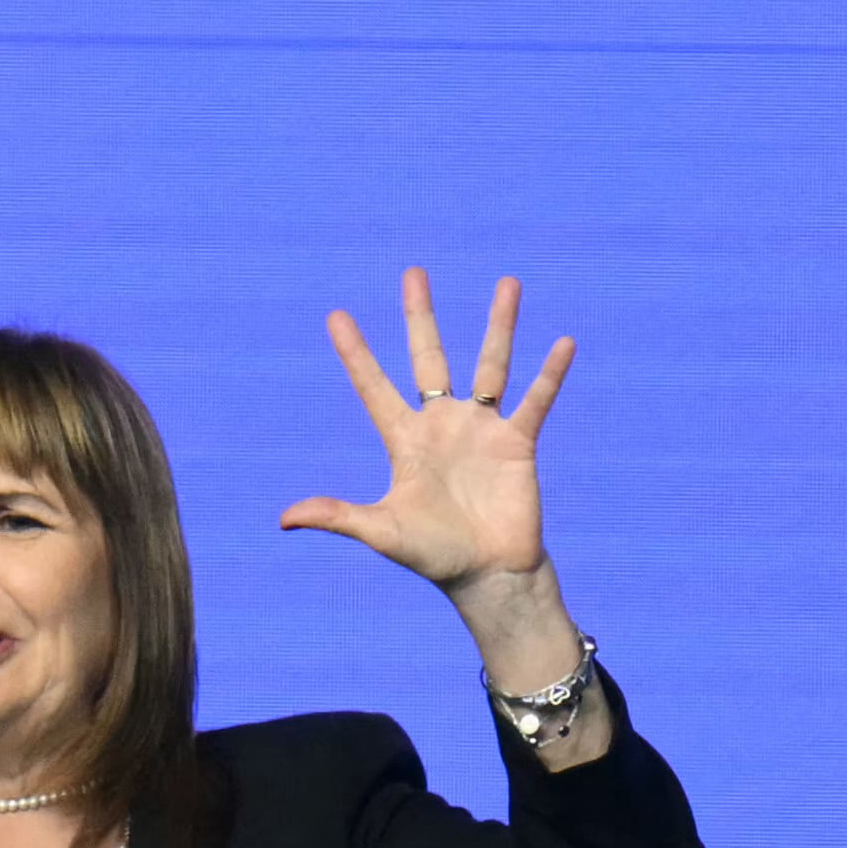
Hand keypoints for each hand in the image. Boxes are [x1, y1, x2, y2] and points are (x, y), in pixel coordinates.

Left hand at [284, 270, 572, 603]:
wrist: (486, 575)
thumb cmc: (432, 555)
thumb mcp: (381, 531)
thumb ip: (337, 516)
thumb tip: (284, 518)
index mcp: (405, 441)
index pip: (374, 386)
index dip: (356, 353)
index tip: (335, 316)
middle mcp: (442, 425)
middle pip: (428, 357)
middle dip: (420, 316)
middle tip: (413, 272)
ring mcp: (482, 429)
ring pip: (491, 364)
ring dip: (499, 325)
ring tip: (508, 282)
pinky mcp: (518, 443)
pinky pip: (536, 401)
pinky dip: (549, 374)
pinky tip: (562, 342)